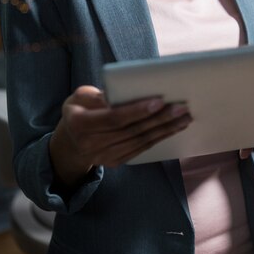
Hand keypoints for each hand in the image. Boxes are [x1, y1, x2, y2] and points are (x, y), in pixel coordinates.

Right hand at [50, 85, 191, 184]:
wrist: (69, 144)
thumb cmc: (78, 111)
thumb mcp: (79, 97)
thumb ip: (98, 95)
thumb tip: (124, 92)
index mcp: (80, 124)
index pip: (114, 118)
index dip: (137, 110)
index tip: (159, 101)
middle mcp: (92, 143)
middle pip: (132, 130)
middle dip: (159, 118)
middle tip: (181, 107)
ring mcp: (105, 156)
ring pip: (140, 142)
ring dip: (165, 129)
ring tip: (184, 117)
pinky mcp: (116, 161)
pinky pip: (141, 149)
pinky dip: (159, 138)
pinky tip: (173, 128)